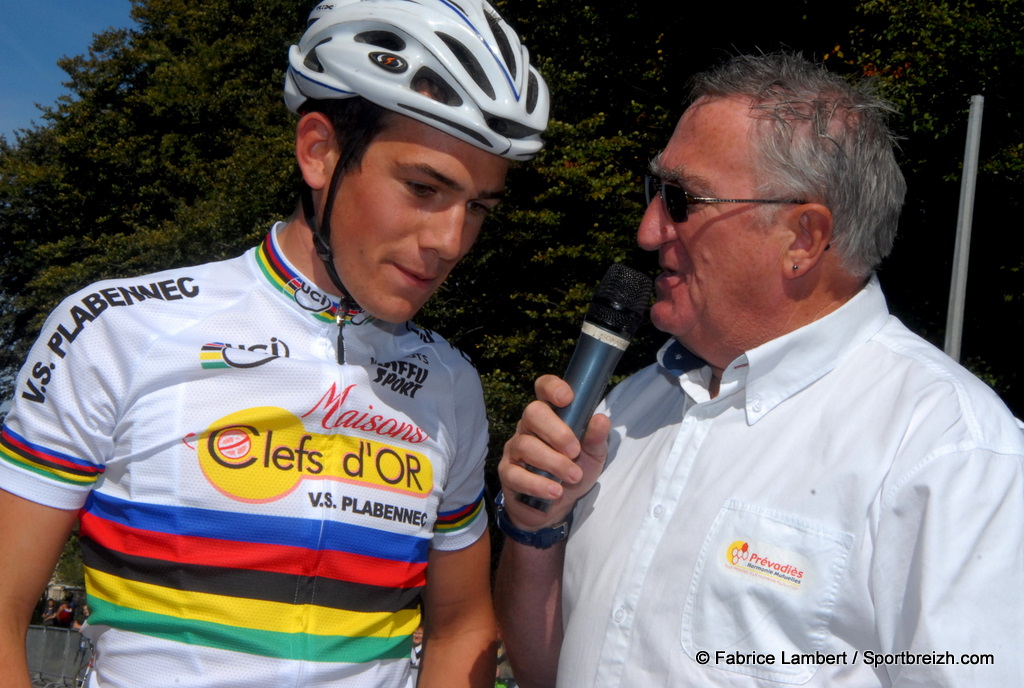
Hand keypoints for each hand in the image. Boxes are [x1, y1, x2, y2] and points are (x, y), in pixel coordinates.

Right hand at [497, 374, 608, 530]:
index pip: (543, 389)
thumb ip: (596, 438)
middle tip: (575, 451)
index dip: (552, 387)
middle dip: (556, 431)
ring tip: (573, 477)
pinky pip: (516, 474)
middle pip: (532, 413)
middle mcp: (529, 427)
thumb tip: (601, 419)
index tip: (567, 398)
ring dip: (552, 462)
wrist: (557, 507)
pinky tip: (554, 491)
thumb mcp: (592, 455)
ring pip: (525, 445)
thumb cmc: (573, 472)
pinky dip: (537, 484)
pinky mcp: (507, 473)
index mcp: (550, 415)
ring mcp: (515, 449)